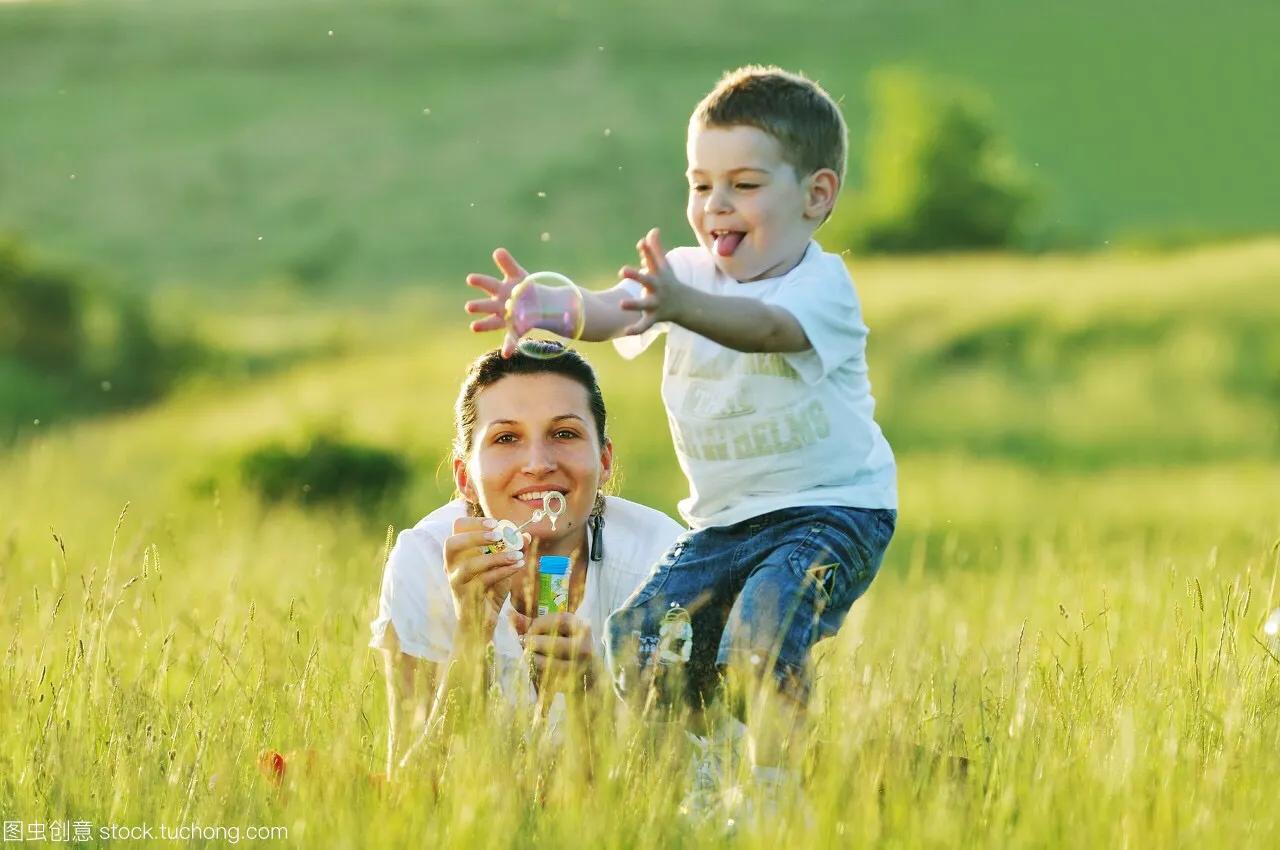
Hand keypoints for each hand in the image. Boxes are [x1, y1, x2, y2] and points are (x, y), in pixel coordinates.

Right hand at [444, 517, 525, 635]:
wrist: (481, 623)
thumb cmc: (489, 591)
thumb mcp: (502, 568)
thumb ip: (513, 551)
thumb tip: (526, 535)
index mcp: (458, 554)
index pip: (456, 529)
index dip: (474, 523)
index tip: (495, 523)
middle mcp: (451, 566)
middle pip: (452, 544)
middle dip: (475, 536)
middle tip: (499, 535)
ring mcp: (456, 582)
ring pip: (469, 565)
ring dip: (496, 557)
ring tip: (518, 556)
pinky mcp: (465, 597)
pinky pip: (482, 581)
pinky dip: (502, 572)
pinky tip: (518, 567)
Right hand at [465, 248, 527, 357]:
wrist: (540, 304)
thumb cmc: (524, 288)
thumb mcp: (518, 275)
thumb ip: (508, 264)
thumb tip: (497, 251)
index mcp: (499, 290)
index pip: (488, 284)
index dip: (480, 281)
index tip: (470, 279)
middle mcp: (498, 305)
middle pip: (487, 305)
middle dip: (479, 305)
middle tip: (469, 306)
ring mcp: (505, 318)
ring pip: (492, 322)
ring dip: (484, 324)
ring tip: (473, 327)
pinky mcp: (514, 330)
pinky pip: (511, 339)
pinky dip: (509, 346)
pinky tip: (506, 354)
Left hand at [509, 610, 597, 690]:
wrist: (588, 674)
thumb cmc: (566, 646)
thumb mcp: (555, 631)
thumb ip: (532, 623)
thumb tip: (509, 614)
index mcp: (581, 627)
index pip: (558, 620)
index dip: (539, 625)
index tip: (528, 630)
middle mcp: (584, 645)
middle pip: (554, 643)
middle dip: (535, 643)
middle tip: (524, 643)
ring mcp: (580, 666)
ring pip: (551, 663)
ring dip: (535, 659)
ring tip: (527, 656)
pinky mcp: (573, 682)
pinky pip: (550, 678)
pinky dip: (539, 673)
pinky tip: (535, 669)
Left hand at [618, 228, 692, 335]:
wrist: (686, 305)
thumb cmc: (669, 282)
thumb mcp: (663, 266)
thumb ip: (655, 249)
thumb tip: (653, 230)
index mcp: (658, 275)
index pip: (653, 260)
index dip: (647, 251)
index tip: (641, 242)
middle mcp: (658, 288)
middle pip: (647, 281)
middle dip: (636, 276)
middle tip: (622, 271)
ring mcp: (656, 303)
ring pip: (645, 305)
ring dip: (634, 304)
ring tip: (621, 304)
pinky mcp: (654, 318)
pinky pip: (645, 325)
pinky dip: (636, 329)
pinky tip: (625, 332)